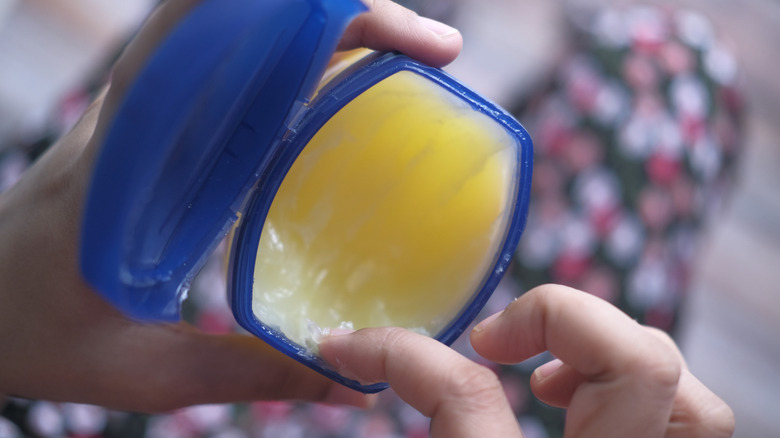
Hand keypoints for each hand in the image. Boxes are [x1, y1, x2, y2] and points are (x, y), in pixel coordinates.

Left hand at [0, 0, 460, 411]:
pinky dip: (287, 56)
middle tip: (429, 53)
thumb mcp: (140, 370)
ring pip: (234, 27)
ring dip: (321, 27)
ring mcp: (141, 109)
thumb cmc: (27, 333)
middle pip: (246, 14)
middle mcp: (137, 112)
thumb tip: (351, 379)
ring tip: (399, 60)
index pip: (223, 37)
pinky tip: (333, 93)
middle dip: (348, 14)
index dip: (327, 19)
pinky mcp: (147, 123)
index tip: (410, 47)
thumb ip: (249, 373)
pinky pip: (221, 64)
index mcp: (130, 155)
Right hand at [319, 284, 734, 437]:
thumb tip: (349, 362)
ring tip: (549, 371)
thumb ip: (421, 417)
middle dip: (559, 318)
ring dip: (617, 353)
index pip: (459, 394)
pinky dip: (641, 392)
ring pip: (692, 396)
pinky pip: (688, 422)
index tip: (352, 345)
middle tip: (492, 340)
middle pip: (637, 365)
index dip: (397, 352)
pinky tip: (575, 402)